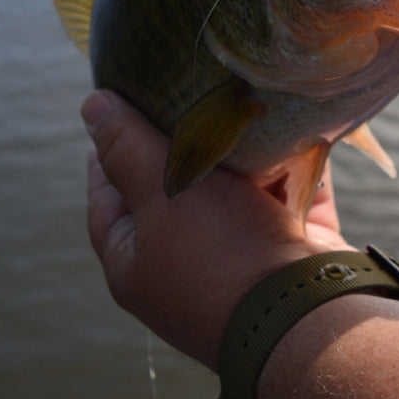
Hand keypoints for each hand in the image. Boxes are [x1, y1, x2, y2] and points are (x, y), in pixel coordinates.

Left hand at [82, 90, 352, 370]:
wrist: (306, 312)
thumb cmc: (219, 254)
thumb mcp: (161, 194)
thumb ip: (127, 147)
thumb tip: (93, 106)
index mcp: (137, 261)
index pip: (108, 194)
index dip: (110, 146)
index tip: (124, 101)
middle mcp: (187, 262)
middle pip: (177, 186)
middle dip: (188, 138)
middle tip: (191, 86)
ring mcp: (243, 255)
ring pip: (237, 187)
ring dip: (244, 148)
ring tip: (243, 94)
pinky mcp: (295, 244)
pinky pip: (289, 192)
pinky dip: (291, 163)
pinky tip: (291, 124)